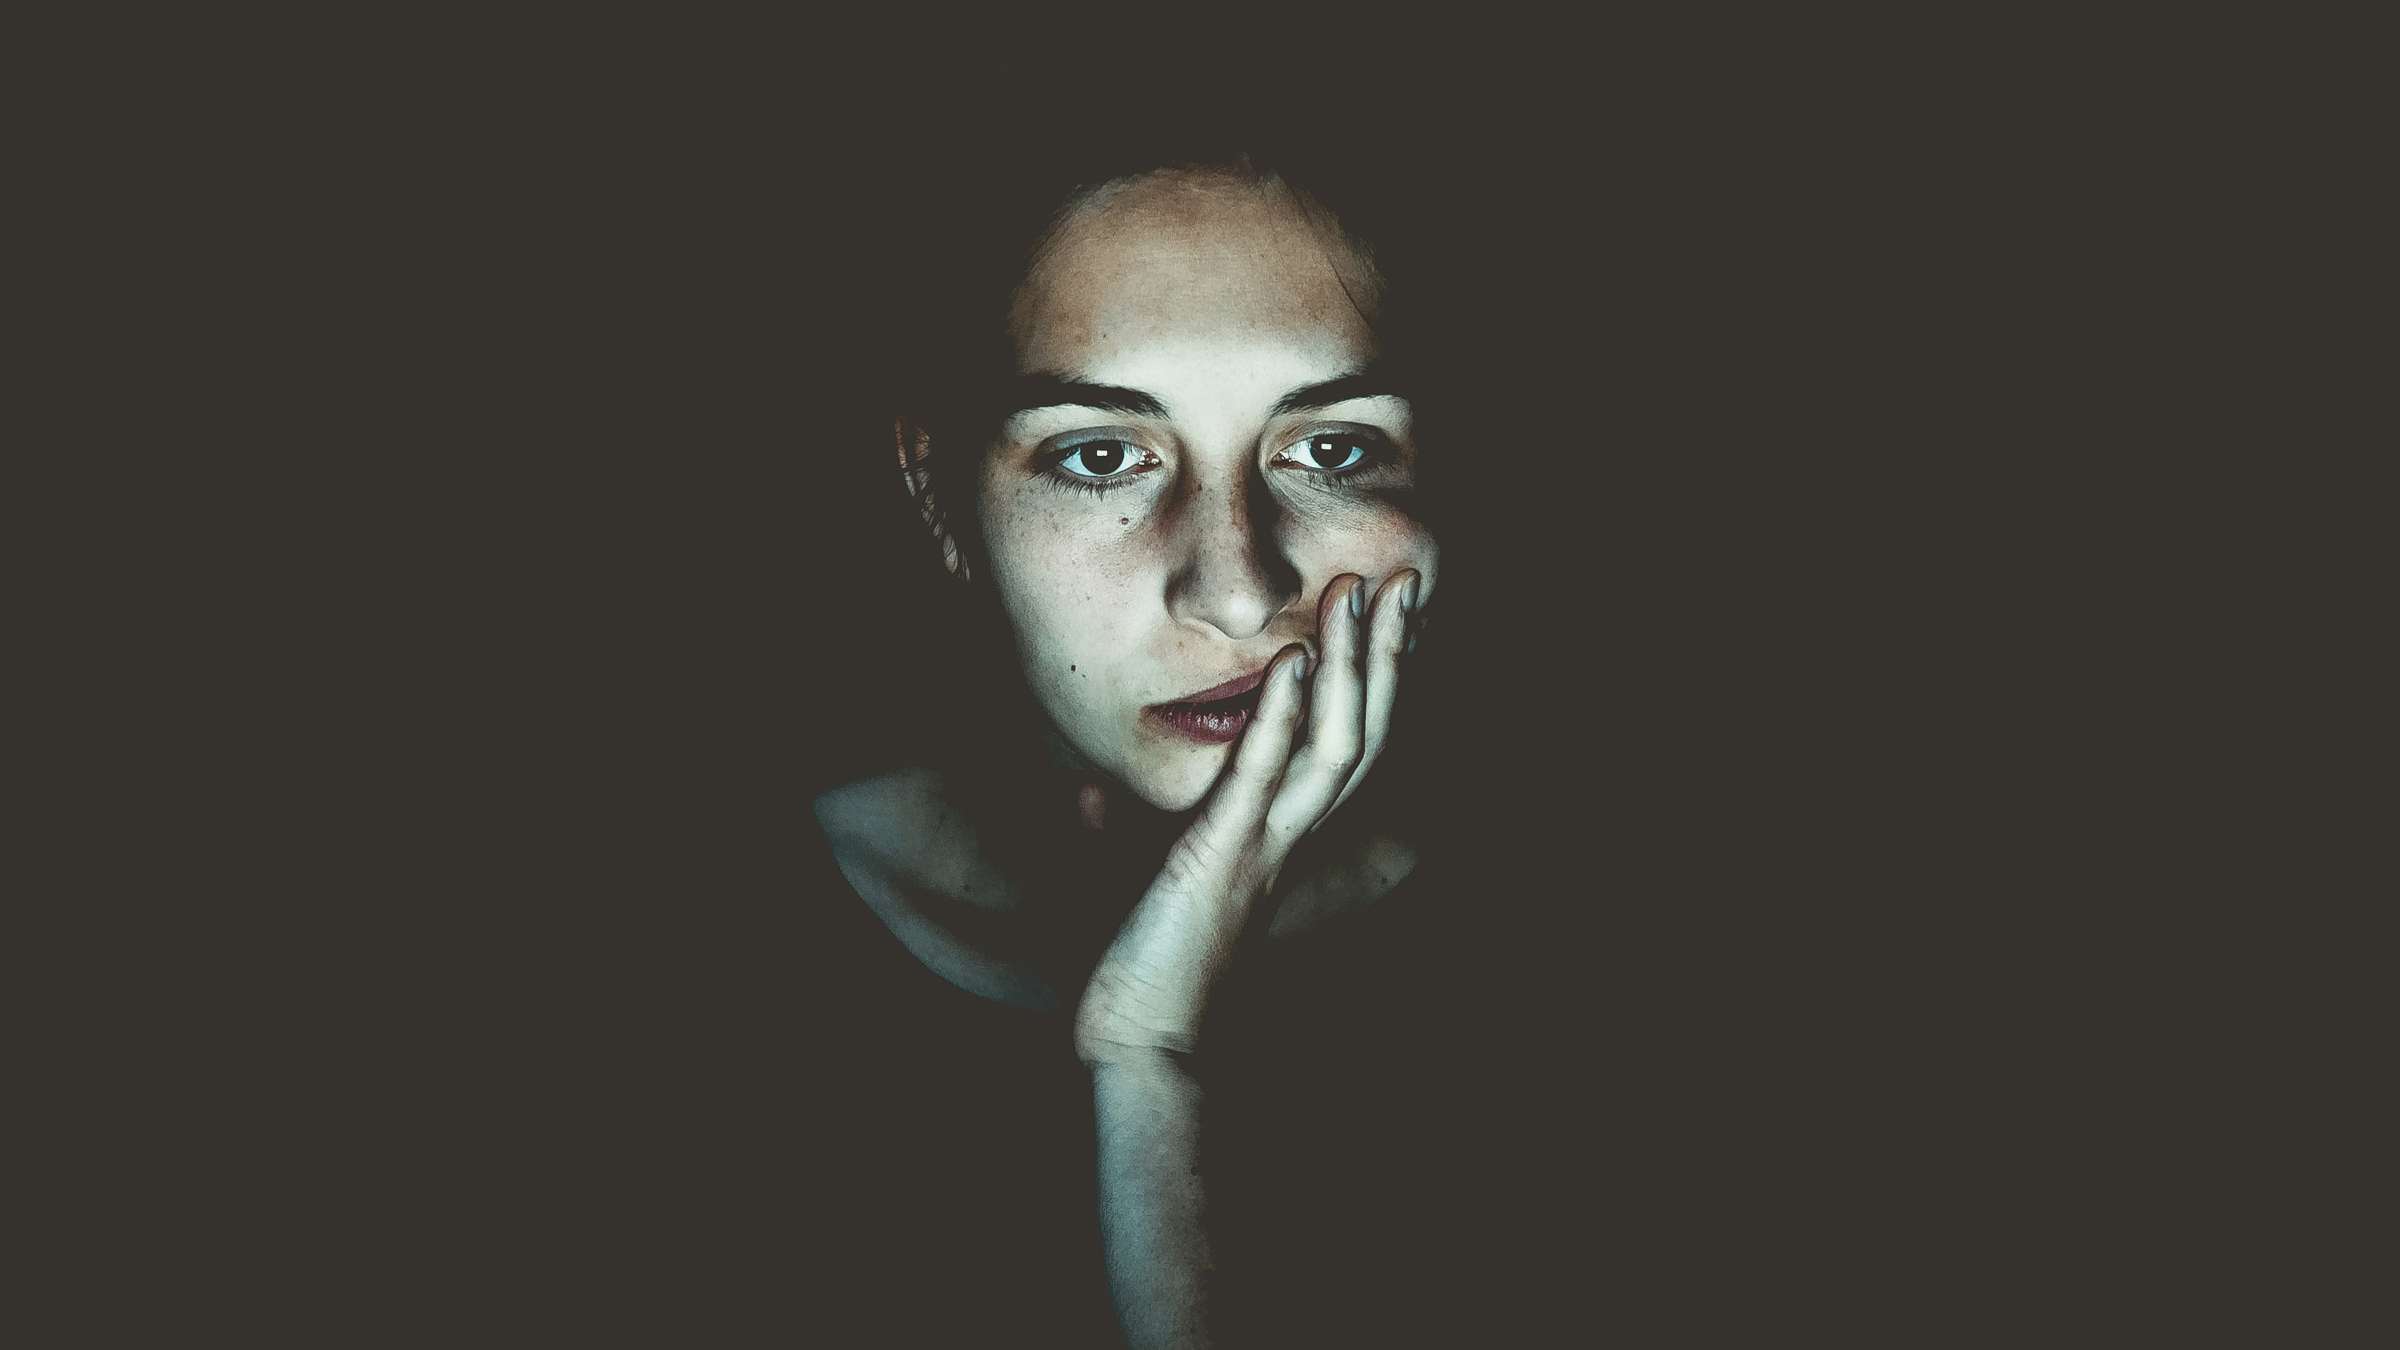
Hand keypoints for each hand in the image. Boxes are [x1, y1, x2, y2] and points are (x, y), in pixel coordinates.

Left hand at [1074, 569, 1419, 1064]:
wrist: (1139, 1045)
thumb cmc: (1137, 975)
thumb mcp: (1125, 887)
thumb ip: (1119, 835)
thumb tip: (1092, 796)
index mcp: (1274, 839)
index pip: (1336, 746)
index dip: (1366, 684)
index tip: (1380, 618)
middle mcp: (1286, 837)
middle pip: (1359, 731)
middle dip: (1385, 655)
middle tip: (1408, 583)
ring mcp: (1262, 844)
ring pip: (1332, 743)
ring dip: (1351, 666)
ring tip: (1363, 596)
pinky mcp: (1221, 855)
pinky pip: (1261, 776)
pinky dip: (1278, 716)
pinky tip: (1293, 661)